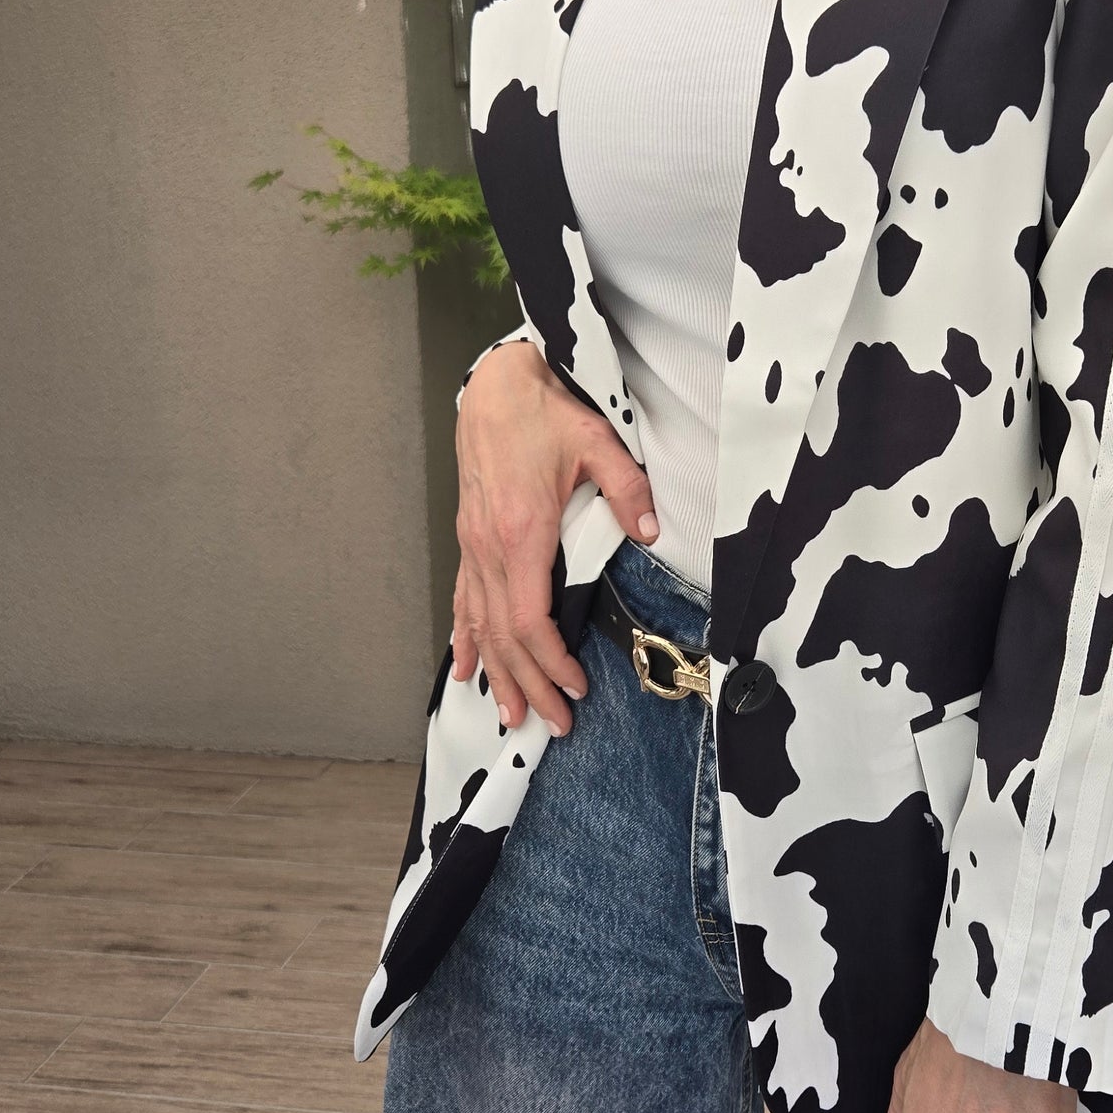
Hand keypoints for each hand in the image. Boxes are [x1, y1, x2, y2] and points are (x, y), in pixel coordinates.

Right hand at [451, 339, 656, 735]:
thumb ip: (627, 487)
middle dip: (528, 686)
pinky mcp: (468, 540)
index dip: (550, 662)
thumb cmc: (542, 413)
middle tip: (552, 725)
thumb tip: (649, 530)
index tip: (575, 687)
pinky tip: (466, 669)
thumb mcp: (596, 441)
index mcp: (521, 533)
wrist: (496, 387)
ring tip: (510, 717)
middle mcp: (488, 548)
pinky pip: (463, 601)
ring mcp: (473, 547)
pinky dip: (465, 640)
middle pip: (503, 636)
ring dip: (496, 675)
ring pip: (479, 627)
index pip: (528, 620)